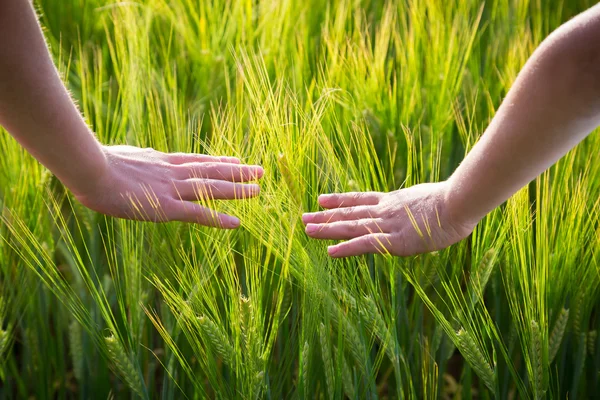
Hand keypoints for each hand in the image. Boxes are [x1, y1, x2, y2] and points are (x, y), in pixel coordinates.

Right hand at [71, 145, 263, 227]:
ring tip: (258, 189)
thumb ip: (142, 158)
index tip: (236, 159)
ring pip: (211, 188)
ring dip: (236, 190)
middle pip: (211, 170)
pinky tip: (236, 223)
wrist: (89, 168)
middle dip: (237, 171)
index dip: (218, 161)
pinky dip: (218, 218)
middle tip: (260, 170)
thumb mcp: (125, 156)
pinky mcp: (166, 207)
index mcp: (161, 161)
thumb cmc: (96, 163)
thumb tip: (148, 154)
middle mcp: (172, 172)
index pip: (197, 161)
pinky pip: (198, 213)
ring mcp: (171, 189)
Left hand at [302, 182, 475, 256]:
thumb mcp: (428, 199)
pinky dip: (347, 248)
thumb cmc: (453, 201)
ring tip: (307, 229)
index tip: (322, 199)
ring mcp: (388, 225)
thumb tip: (416, 209)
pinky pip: (365, 244)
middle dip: (326, 216)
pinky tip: (330, 251)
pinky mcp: (394, 240)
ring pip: (352, 226)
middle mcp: (385, 211)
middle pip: (349, 213)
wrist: (459, 202)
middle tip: (304, 217)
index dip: (340, 200)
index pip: (360, 199)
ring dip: (328, 229)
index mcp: (393, 201)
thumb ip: (415, 205)